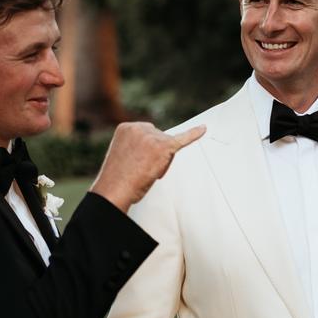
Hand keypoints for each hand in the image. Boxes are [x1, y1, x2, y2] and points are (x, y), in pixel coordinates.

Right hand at [90, 122, 204, 211]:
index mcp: (125, 127)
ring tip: (145, 171)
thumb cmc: (117, 178)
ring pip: (167, 146)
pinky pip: (182, 140)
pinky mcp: (163, 146)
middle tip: (140, 169)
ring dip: (161, 161)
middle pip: (159, 137)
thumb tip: (152, 150)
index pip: (146, 134)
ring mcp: (152, 136)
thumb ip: (136, 145)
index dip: (146, 150)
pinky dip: (194, 135)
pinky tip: (203, 129)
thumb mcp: (123, 154)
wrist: (113, 190)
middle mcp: (139, 127)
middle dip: (155, 154)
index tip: (137, 161)